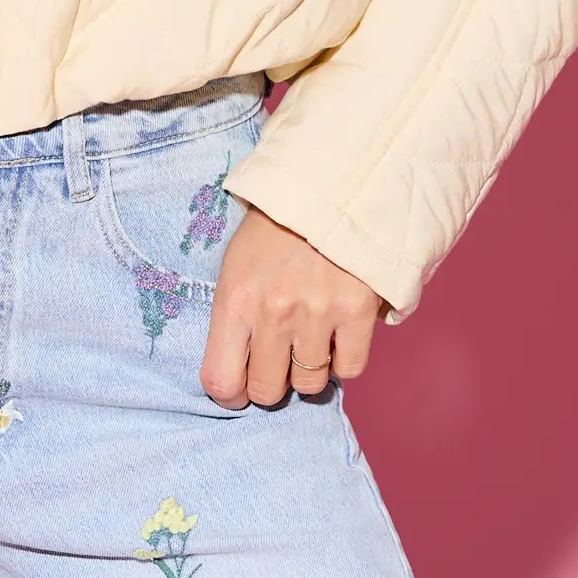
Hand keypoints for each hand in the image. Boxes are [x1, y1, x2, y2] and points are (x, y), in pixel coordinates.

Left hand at [201, 206, 381, 407]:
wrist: (331, 183)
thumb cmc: (277, 224)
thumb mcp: (237, 262)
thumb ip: (236, 314)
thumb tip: (240, 366)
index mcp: (234, 298)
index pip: (220, 380)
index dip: (231, 394)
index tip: (239, 388)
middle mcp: (272, 312)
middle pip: (267, 390)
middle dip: (271, 384)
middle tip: (278, 363)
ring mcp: (316, 314)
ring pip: (309, 384)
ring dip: (309, 370)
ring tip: (310, 341)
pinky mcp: (357, 311)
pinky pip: (350, 368)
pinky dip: (344, 359)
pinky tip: (338, 335)